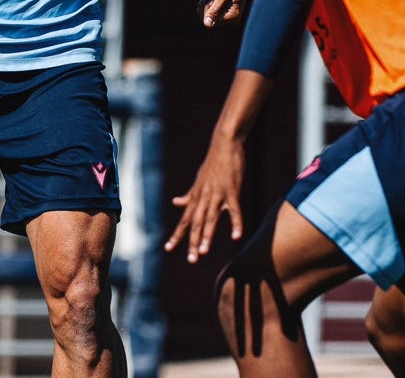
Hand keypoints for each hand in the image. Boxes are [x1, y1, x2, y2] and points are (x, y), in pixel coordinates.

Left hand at [164, 138, 245, 263]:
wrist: (225, 143)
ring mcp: (217, 194)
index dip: (177, 234)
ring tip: (204, 252)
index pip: (185, 219)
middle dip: (193, 241)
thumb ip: (189, 195)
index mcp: (196, 196)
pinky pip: (234, 209)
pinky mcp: (232, 189)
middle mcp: (204, 197)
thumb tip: (175, 202)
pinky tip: (236, 236)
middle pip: (196, 222)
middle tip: (191, 260)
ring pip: (211, 218)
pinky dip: (235, 222)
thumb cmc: (213, 163)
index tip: (168, 248)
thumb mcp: (198, 180)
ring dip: (207, 235)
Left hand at [198, 0, 248, 27]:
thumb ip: (215, 10)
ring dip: (206, 5)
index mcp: (233, 17)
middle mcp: (230, 19)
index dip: (205, 10)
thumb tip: (207, 24)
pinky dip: (207, 3)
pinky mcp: (222, 11)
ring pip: (207, 17)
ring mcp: (226, 15)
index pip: (211, 22)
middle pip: (208, 21)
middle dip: (205, 7)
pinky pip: (209, 12)